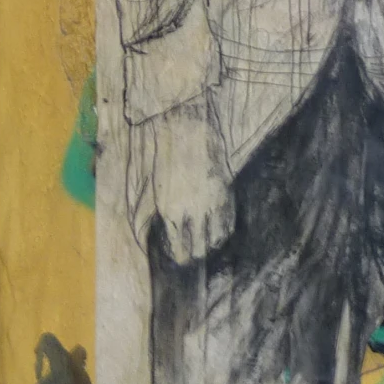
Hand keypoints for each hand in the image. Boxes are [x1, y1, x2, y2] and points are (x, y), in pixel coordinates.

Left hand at [125, 101, 235, 259]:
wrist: (189, 128)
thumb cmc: (166, 154)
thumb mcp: (155, 184)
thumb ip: (158, 209)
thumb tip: (159, 226)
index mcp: (168, 210)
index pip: (177, 248)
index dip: (178, 255)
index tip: (178, 255)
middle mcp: (191, 212)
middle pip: (197, 250)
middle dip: (194, 255)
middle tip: (193, 255)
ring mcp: (212, 205)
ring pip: (215, 241)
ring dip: (210, 246)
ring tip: (206, 246)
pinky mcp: (226, 195)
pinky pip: (229, 225)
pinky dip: (224, 233)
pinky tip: (219, 233)